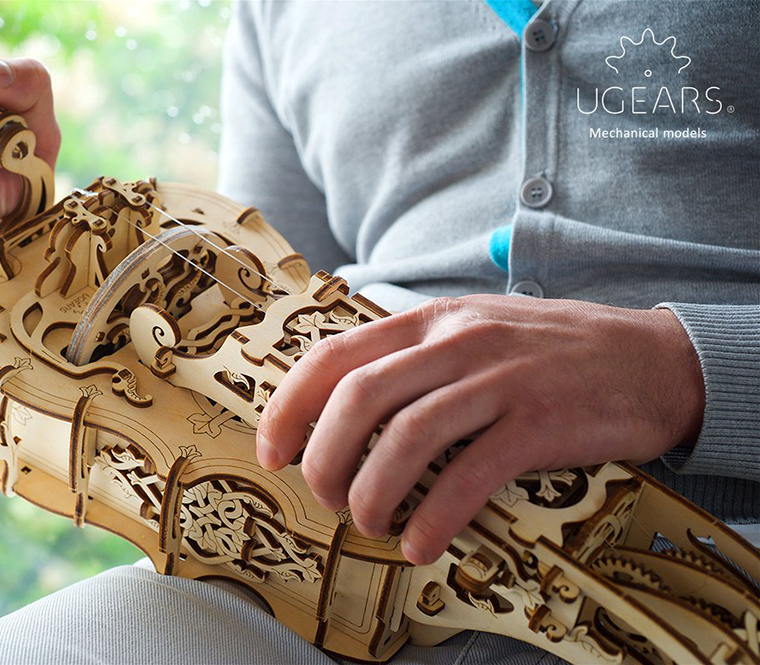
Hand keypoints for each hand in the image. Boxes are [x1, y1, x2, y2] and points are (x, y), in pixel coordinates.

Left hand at [255, 295, 703, 563]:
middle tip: (324, 496)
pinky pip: (471, 473)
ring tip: (368, 523)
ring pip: (407, 435)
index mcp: (430, 321)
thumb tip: (344, 407)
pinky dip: (436, 515)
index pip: (335, 355)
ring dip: (373, 491)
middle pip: (359, 397)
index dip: (289, 406)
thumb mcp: (472, 331)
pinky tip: (422, 542)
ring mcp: (499, 379)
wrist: (651, 359)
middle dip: (323, 456)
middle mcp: (457, 342)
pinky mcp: (539, 422)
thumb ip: (414, 357)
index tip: (271, 452)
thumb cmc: (549, 353)